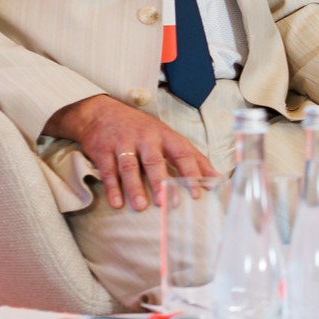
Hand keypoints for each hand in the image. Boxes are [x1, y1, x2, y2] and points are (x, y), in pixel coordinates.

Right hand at [43, 93, 216, 211]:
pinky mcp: (103, 151)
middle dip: (160, 182)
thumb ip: (192, 157)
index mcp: (165, 136)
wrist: (100, 112)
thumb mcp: (168, 137)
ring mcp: (123, 144)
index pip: (182, 154)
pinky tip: (117, 203)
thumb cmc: (142, 129)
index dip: (191, 173)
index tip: (197, 194)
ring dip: (135, 187)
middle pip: (154, 161)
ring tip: (141, 206)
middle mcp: (145, 138)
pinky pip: (108, 171)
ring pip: (130, 167)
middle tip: (166, 203)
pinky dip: (112, 187)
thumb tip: (218, 178)